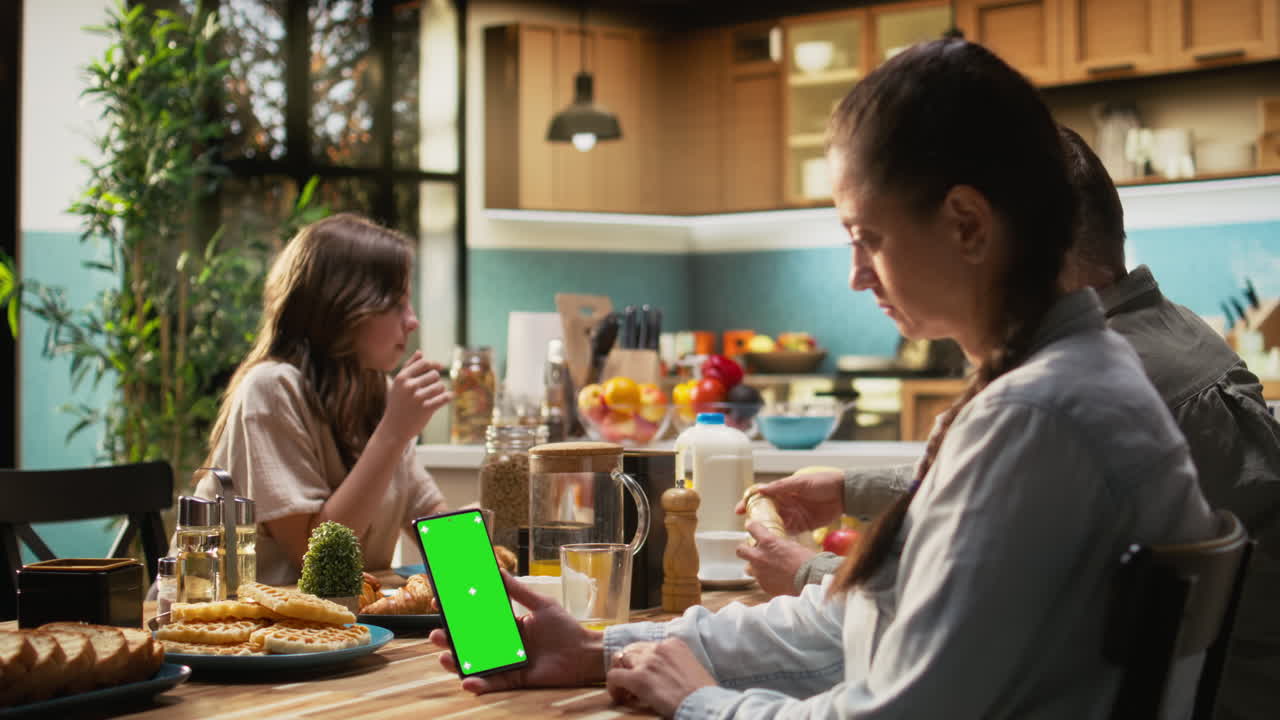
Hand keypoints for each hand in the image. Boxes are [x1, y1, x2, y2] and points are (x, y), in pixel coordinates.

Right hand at [384, 351, 450, 442]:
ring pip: (440, 386)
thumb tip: (421, 352)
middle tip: (430, 388)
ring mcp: (417, 398)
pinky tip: (449, 397)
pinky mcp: (426, 409)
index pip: (424, 363)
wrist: (394, 428)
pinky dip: (448, 397)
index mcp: (402, 378)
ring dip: (440, 390)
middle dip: (435, 380)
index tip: (439, 367)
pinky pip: (444, 397)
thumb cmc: (397, 404)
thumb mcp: (398, 384)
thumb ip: (409, 367)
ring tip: (434, 396)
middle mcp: (409, 386)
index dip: (434, 365)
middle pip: (434, 374)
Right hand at [429, 569, 604, 693]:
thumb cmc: (565, 628)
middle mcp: (504, 643)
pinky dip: (480, 684)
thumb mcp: (539, 604)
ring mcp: (507, 661)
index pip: (477, 618)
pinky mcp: (515, 679)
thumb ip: (517, 590)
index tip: (439, 603)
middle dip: (450, 639)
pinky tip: (467, 682)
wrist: (585, 653)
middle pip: (471, 642)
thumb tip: (496, 569)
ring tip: (444, 657)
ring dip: (457, 662)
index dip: (458, 613)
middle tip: (436, 634)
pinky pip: (493, 682)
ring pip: (476, 663)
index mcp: (508, 624)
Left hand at [606, 639, 715, 716]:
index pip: (647, 646)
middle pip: (631, 650)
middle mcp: (659, 647)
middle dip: (630, 666)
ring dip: (622, 675)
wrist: (704, 703)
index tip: (645, 674)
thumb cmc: (702, 692)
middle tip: (633, 684)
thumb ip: (675, 662)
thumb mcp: (692, 666)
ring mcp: (648, 661)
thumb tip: (665, 673)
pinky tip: (620, 698)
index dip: (642, 661)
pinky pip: (614, 676)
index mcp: (673, 644)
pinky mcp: (639, 678)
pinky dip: (613, 687)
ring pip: (621, 661)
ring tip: (627, 692)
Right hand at [733, 471, 843, 532]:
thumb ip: (781, 487)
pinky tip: (774, 542)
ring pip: (776, 523)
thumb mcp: (801, 482)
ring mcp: (794, 514)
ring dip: (767, 529)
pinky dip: (781, 536)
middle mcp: (787, 503)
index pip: (762, 496)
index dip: (749, 502)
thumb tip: (761, 490)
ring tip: (758, 538)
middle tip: (747, 529)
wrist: (844, 493)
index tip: (738, 510)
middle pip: (766, 512)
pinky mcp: (804, 525)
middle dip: (756, 520)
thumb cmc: (823, 482)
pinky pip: (789, 532)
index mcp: (783, 490)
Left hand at [737, 521, 814, 596]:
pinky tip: (777, 579)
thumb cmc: (806, 561)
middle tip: (751, 550)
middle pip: (741, 550)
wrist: (811, 581)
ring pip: (749, 568)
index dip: (752, 527)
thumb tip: (776, 545)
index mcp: (768, 542)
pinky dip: (766, 579)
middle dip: (745, 549)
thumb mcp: (792, 545)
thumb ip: (779, 545)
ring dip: (755, 566)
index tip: (752, 527)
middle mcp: (760, 556)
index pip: (752, 528)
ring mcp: (760, 573)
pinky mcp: (764, 586)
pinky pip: (761, 580)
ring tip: (767, 568)